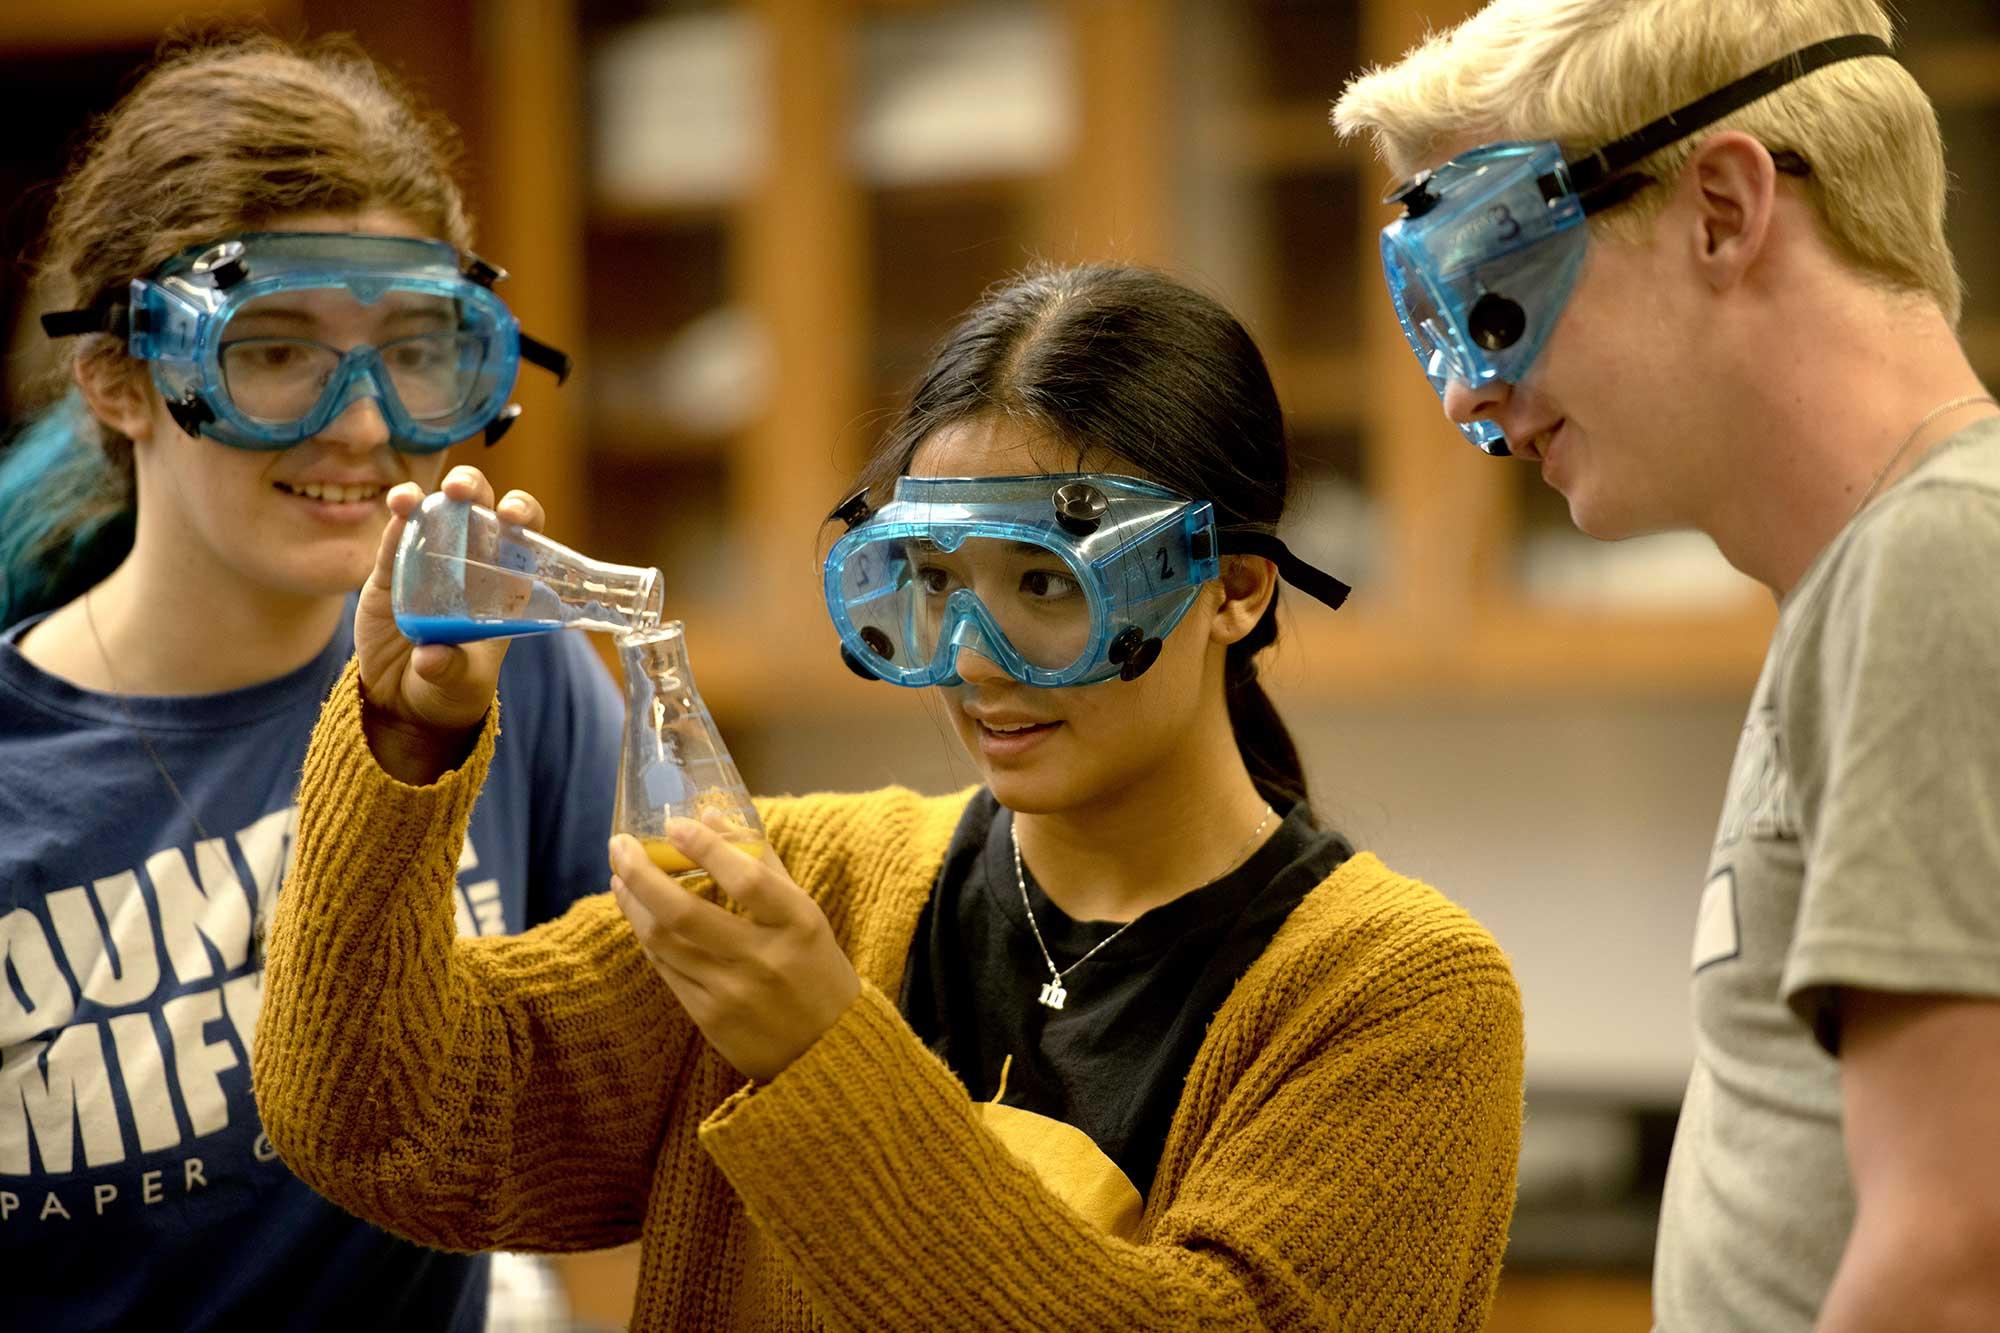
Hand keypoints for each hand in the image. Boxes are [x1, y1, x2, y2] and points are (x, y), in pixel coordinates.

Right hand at [356, 466, 546, 782]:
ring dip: (431, 495)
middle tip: (462, 491)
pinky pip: (395, 538)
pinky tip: (398, 505)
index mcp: (502, 585)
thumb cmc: (450, 690)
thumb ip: (449, 670)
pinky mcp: (391, 572)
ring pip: (437, 513)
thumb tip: (431, 658)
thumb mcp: (458, 685)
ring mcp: (430, 562)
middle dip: (474, 490)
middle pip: (480, 510)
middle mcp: (470, 563)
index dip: (523, 515)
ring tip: (414, 497)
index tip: (513, 516)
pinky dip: (397, 518)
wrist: (402, 702)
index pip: (523, 536)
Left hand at [608, 820, 862, 1082]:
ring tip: (620, 875)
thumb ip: (760, 862)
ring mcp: (732, 993)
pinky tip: (638, 913)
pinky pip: (665, 969)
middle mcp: (763, 959)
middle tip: (619, 845)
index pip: (747, 880)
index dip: (707, 848)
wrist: (826, 1050)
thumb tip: (711, 814)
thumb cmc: (814, 967)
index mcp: (797, 924)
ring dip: (633, 903)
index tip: (674, 823)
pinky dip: (647, 936)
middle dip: (641, 874)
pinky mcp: (710, 1018)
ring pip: (663, 942)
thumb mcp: (803, 913)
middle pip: (684, 913)